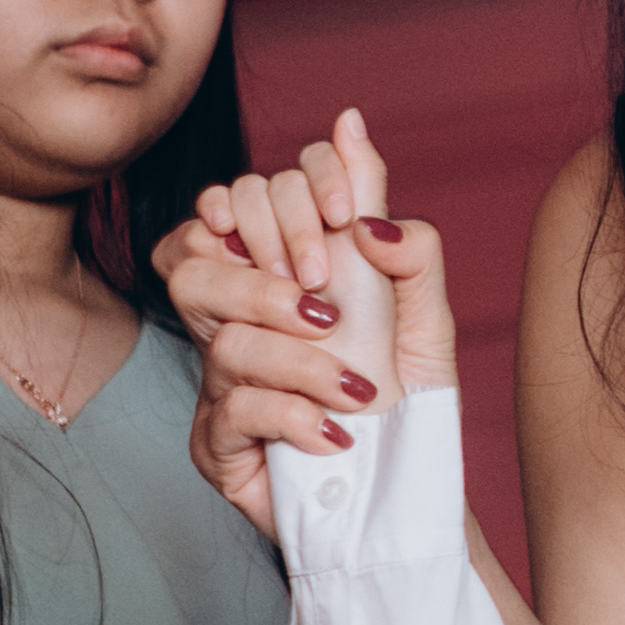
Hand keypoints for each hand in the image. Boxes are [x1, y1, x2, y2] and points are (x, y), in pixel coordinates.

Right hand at [159, 112, 449, 540]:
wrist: (411, 496)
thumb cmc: (411, 404)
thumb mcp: (422, 309)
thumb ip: (395, 224)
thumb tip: (353, 127)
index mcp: (280, 276)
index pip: (250, 196)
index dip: (291, 194)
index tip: (346, 219)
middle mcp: (240, 319)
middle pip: (201, 256)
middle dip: (276, 275)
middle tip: (336, 309)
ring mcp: (220, 381)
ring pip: (221, 338)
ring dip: (302, 361)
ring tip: (358, 389)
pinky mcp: (216, 444)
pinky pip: (232, 408)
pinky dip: (294, 415)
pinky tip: (335, 433)